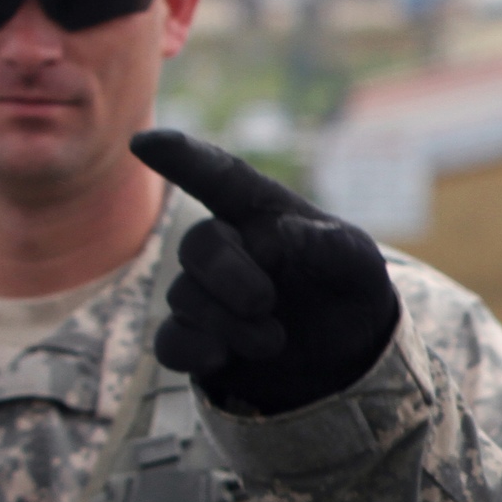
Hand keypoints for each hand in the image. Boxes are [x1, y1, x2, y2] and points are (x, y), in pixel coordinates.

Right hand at [129, 130, 402, 414]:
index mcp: (262, 212)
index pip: (219, 177)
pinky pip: (170, 341)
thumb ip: (328, 242)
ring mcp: (206, 293)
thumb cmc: (346, 284)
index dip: (182, 158)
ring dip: (228, 323)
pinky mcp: (198, 340)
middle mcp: (227, 247)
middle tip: (265, 301)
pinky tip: (219, 358)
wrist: (349, 349)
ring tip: (274, 340)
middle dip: (226, 274)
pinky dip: (190, 350)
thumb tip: (279, 233)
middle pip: (198, 245)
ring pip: (185, 298)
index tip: (144, 143)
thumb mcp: (357, 259)